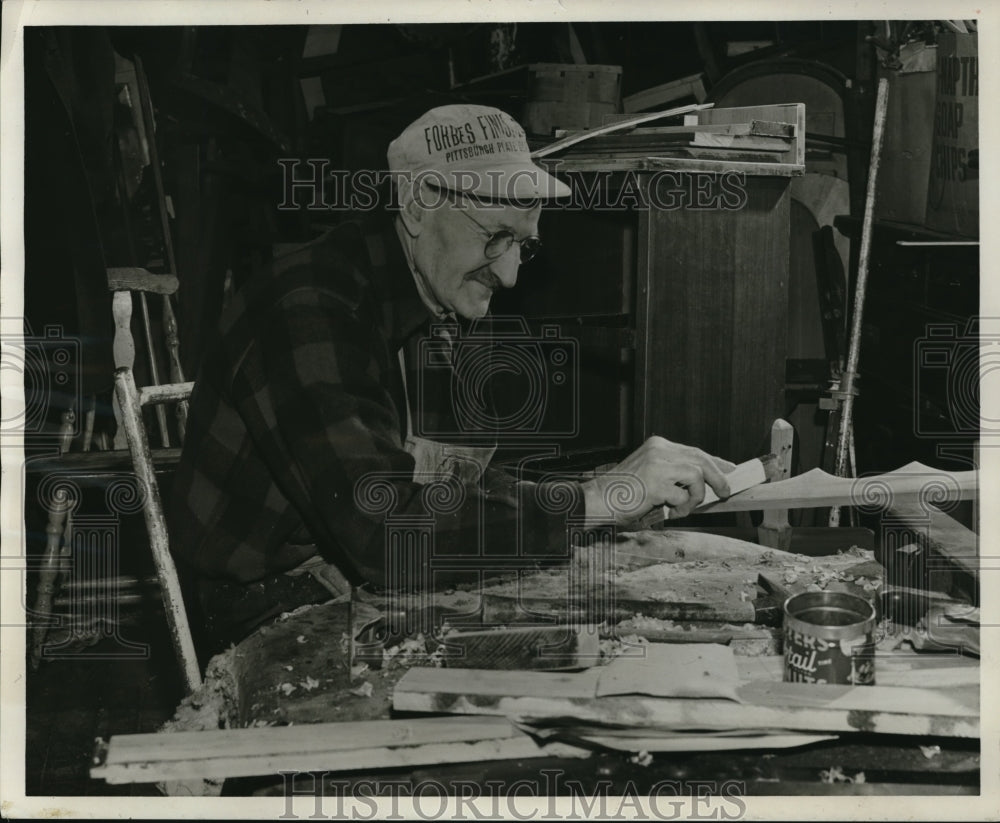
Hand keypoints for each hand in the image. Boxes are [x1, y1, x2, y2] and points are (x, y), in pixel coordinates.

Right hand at [581, 436, 735, 524]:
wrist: (598, 499)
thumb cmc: (622, 491)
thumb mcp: (650, 473)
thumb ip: (674, 473)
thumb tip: (705, 482)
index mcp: (658, 445)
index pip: (695, 451)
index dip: (716, 462)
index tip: (729, 470)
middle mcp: (659, 451)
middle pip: (701, 460)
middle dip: (718, 478)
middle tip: (724, 493)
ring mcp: (658, 465)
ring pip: (697, 476)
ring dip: (696, 497)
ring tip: (683, 508)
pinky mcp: (656, 484)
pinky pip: (683, 496)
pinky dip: (682, 508)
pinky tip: (671, 512)